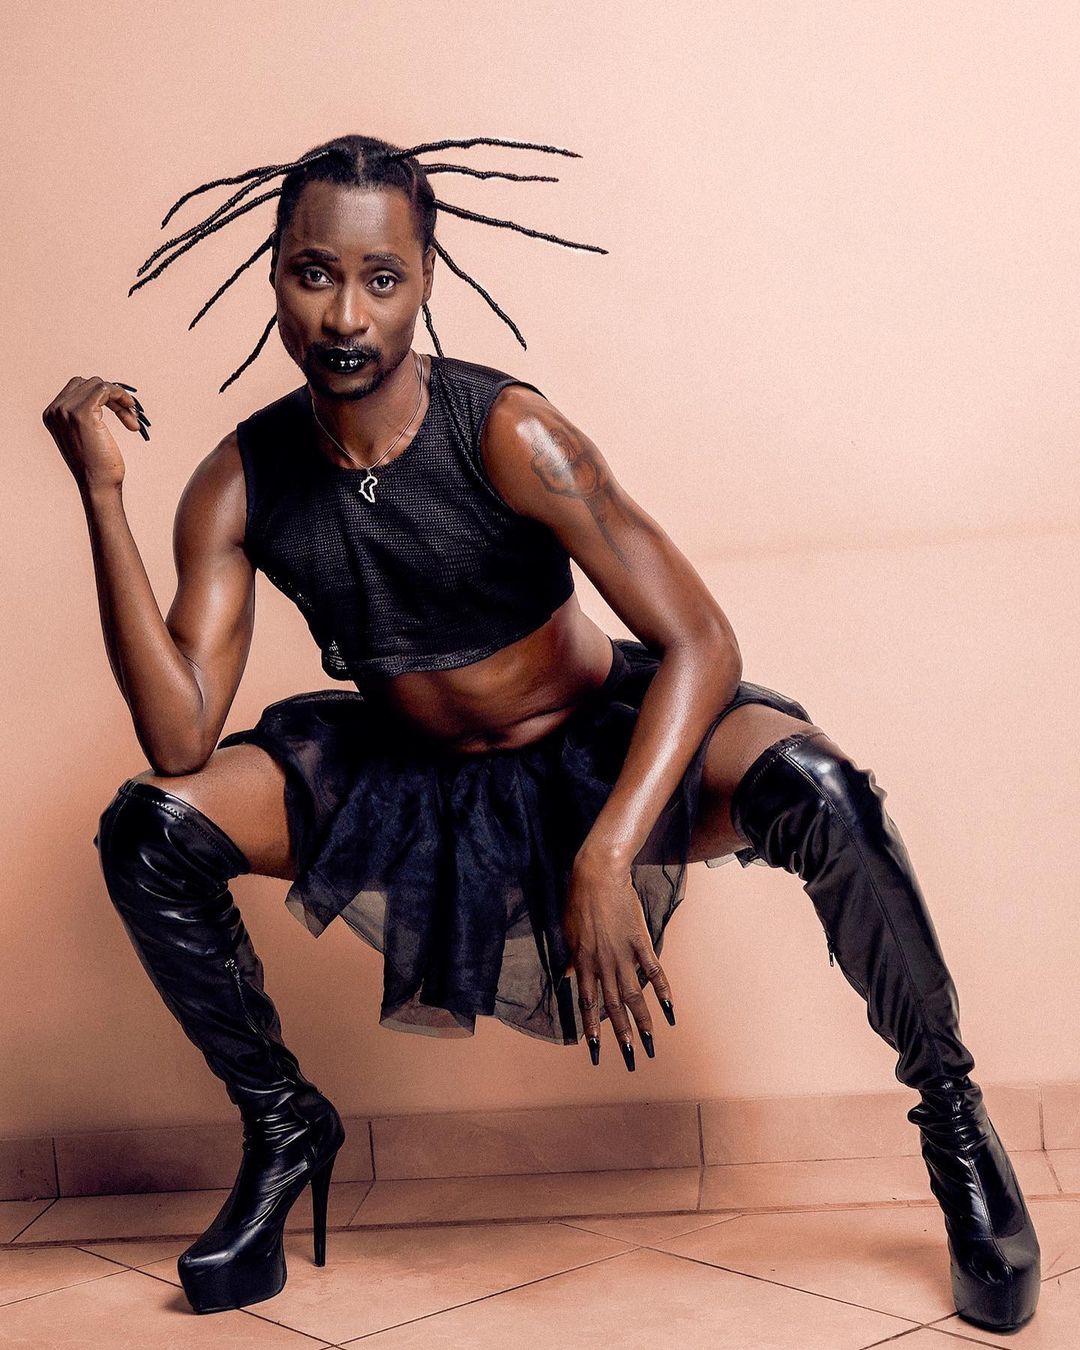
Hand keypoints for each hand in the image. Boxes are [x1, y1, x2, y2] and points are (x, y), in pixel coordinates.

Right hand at [42, 376, 150, 491]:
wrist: (97, 485)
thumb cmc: (96, 465)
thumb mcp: (84, 435)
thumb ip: (83, 414)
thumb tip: (102, 392)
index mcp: (52, 414)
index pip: (77, 388)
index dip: (103, 397)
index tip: (121, 413)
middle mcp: (55, 410)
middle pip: (87, 383)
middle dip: (112, 397)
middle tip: (130, 416)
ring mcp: (66, 410)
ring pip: (98, 385)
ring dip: (120, 400)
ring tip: (131, 420)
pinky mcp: (83, 413)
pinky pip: (105, 390)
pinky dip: (121, 397)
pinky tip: (131, 414)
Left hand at [563, 852, 675, 1070]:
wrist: (598, 875)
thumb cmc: (579, 900)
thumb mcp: (569, 932)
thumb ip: (572, 958)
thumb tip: (566, 976)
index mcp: (583, 963)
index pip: (588, 1003)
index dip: (591, 1027)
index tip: (593, 1049)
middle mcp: (602, 964)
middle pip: (613, 1006)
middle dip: (621, 1034)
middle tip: (629, 1058)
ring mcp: (623, 954)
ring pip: (633, 995)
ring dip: (642, 1021)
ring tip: (649, 1042)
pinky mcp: (640, 942)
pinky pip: (653, 972)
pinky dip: (662, 992)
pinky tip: (669, 1009)